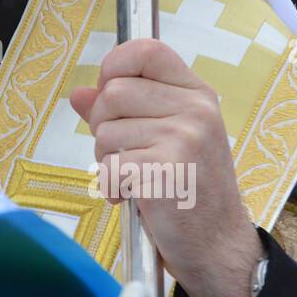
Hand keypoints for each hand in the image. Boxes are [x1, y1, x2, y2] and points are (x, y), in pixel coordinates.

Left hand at [70, 38, 262, 296]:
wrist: (218, 246)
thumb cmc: (189, 189)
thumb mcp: (166, 138)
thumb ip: (123, 111)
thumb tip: (79, 93)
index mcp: (197, 94)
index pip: (147, 49)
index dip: (115, 65)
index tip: (110, 91)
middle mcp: (194, 110)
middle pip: (113, 92)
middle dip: (104, 125)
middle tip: (126, 154)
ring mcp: (182, 140)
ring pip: (105, 132)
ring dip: (108, 160)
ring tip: (136, 178)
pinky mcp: (163, 171)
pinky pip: (108, 166)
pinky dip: (111, 186)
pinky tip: (134, 198)